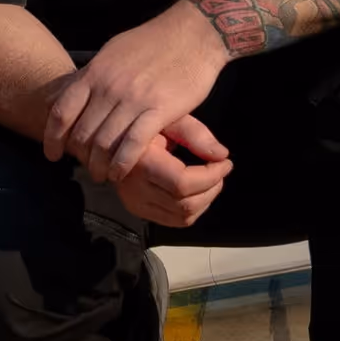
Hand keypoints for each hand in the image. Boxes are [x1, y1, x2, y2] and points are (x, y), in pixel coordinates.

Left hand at [42, 4, 230, 181]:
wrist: (193, 33)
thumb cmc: (152, 41)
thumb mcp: (113, 51)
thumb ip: (91, 74)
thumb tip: (69, 90)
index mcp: (95, 72)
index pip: (62, 111)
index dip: (53, 137)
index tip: (52, 154)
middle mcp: (109, 87)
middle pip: (82, 132)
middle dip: (79, 156)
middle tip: (84, 167)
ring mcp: (134, 99)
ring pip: (105, 143)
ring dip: (99, 166)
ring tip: (101, 175)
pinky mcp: (160, 110)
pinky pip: (134, 145)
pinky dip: (122, 164)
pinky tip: (120, 174)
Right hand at [105, 112, 234, 228]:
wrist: (113, 137)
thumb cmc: (144, 124)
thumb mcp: (168, 119)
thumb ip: (195, 134)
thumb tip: (221, 155)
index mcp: (140, 162)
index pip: (182, 183)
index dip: (210, 176)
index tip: (226, 162)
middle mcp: (134, 188)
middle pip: (185, 204)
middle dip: (212, 188)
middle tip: (220, 170)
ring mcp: (134, 203)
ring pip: (183, 217)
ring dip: (205, 200)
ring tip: (211, 180)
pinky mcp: (138, 209)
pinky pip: (174, 221)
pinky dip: (193, 210)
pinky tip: (198, 192)